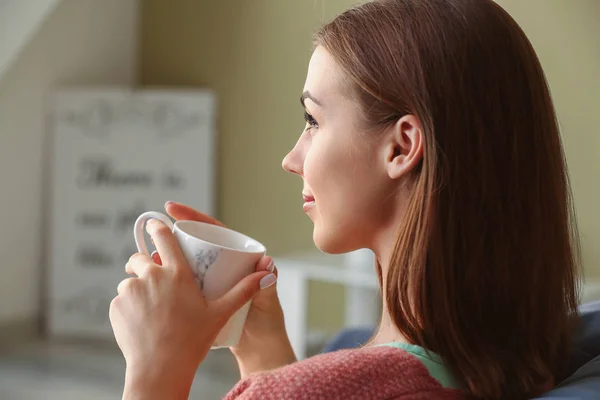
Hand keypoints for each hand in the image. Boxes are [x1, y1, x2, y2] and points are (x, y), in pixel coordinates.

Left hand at [110, 218, 272, 398]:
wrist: (160, 369)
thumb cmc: (192, 341)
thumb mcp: (220, 313)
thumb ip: (243, 291)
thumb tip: (268, 274)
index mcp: (177, 273)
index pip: (163, 237)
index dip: (157, 226)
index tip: (154, 223)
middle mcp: (152, 276)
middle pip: (140, 258)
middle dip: (143, 263)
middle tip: (154, 278)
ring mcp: (131, 290)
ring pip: (129, 280)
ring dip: (136, 287)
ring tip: (149, 306)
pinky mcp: (117, 306)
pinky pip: (121, 299)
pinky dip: (128, 306)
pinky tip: (139, 320)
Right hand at [163, 201, 296, 377]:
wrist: (257, 351)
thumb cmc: (266, 324)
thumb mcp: (266, 302)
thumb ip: (267, 285)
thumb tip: (267, 263)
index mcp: (238, 260)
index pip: (213, 230)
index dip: (193, 217)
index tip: (172, 210)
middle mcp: (222, 267)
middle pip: (194, 244)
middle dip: (171, 236)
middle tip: (152, 233)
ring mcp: (208, 282)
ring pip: (183, 263)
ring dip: (163, 259)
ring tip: (146, 258)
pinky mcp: (198, 298)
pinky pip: (179, 283)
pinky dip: (164, 280)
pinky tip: (148, 281)